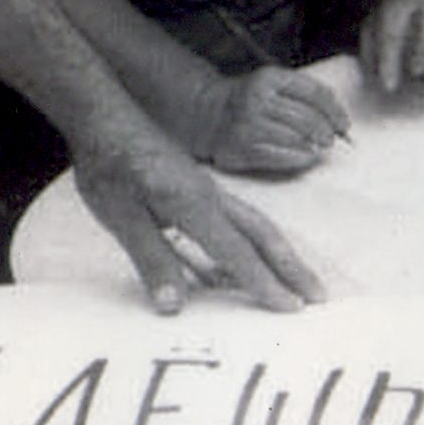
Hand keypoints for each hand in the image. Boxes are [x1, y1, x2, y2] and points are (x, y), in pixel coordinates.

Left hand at [69, 131, 326, 315]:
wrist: (105, 116)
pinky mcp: (198, 188)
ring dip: (281, 253)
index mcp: (194, 206)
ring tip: (300, 278)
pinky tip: (253, 256)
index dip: (263, 283)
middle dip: (292, 267)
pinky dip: (257, 241)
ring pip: (255, 225)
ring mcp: (207, 191)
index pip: (237, 252)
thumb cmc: (108, 165)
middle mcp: (211, 197)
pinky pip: (238, 219)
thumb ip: (151, 260)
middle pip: (263, 235)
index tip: (290, 308)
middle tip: (318, 296)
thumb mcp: (120, 217)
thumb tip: (174, 306)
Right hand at [194, 65, 349, 173]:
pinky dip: (298, 158)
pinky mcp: (240, 146)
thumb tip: (339, 123)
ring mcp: (248, 123)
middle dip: (326, 132)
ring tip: (319, 149)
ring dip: (314, 146)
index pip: (314, 92)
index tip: (344, 125)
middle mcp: (258, 98)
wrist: (206, 113)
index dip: (335, 111)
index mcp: (270, 78)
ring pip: (295, 138)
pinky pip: (278, 155)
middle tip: (331, 140)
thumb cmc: (248, 101)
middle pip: (308, 118)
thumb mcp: (272, 85)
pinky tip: (305, 157)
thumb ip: (302, 97)